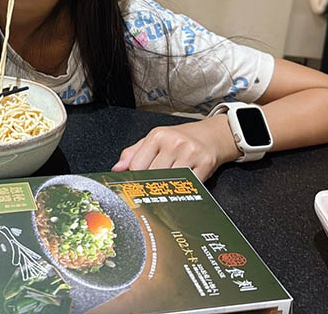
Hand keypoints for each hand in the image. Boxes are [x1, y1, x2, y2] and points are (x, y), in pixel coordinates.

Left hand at [111, 116, 240, 181]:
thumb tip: (116, 169)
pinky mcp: (205, 164)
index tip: (135, 186)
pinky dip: (183, 191)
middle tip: (150, 192)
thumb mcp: (154, 140)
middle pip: (153, 175)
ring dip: (167, 189)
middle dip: (150, 186)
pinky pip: (190, 185)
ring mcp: (190, 153)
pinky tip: (181, 189)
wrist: (211, 135)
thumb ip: (133, 154)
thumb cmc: (179, 139)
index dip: (134, 179)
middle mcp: (174, 142)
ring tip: (165, 190)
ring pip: (170, 181)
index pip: (137, 165)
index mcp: (157, 136)